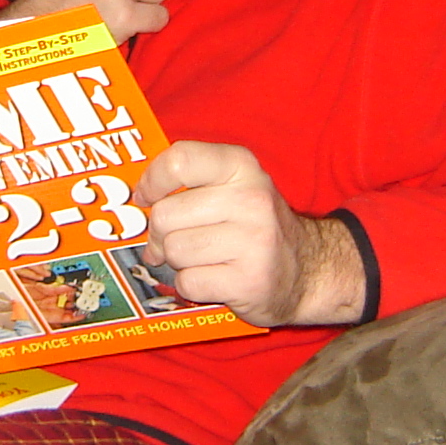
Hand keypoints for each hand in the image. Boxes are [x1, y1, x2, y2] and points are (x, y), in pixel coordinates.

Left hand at [132, 142, 365, 327]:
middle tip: (175, 241)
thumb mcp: (234, 186)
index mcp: (241, 166)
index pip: (179, 160)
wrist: (310, 271)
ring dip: (179, 261)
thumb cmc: (255, 227)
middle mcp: (250, 198)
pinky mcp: (248, 280)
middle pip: (165, 215)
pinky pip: (188, 282)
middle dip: (161, 234)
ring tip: (203, 258)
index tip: (144, 198)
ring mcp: (252, 241)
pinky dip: (192, 285)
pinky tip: (215, 278)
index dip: (151, 182)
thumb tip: (135, 198)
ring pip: (174, 251)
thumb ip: (189, 181)